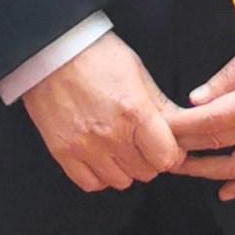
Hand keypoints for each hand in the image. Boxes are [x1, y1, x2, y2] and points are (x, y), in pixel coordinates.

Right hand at [23, 31, 186, 192]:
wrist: (51, 51)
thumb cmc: (97, 55)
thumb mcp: (137, 72)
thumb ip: (160, 106)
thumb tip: (183, 129)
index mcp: (134, 111)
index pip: (166, 157)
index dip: (171, 153)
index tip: (167, 145)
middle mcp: (110, 134)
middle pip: (145, 172)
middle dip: (150, 160)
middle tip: (143, 144)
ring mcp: (84, 145)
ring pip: (120, 181)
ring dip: (125, 169)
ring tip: (120, 148)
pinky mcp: (62, 151)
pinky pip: (90, 183)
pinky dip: (99, 175)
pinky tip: (100, 157)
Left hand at [167, 20, 234, 200]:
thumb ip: (227, 78)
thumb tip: (195, 100)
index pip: (209, 123)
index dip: (179, 129)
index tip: (156, 129)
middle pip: (220, 148)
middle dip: (186, 151)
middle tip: (158, 152)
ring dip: (210, 174)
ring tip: (184, 171)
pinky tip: (227, 191)